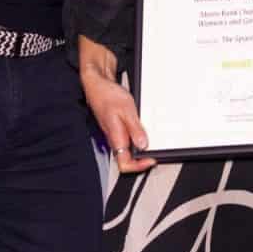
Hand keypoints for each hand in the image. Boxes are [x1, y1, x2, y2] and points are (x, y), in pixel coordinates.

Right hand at [79, 42, 154, 174]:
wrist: (98, 85)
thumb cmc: (108, 95)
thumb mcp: (127, 110)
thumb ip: (135, 129)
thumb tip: (143, 145)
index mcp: (116, 137)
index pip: (125, 164)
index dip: (139, 167)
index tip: (151, 160)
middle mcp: (114, 139)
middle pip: (126, 160)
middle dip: (141, 160)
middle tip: (154, 154)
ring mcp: (115, 134)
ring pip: (127, 150)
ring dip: (140, 150)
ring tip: (152, 145)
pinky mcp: (116, 128)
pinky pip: (127, 139)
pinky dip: (137, 139)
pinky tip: (144, 133)